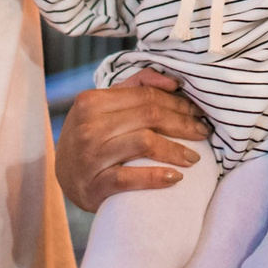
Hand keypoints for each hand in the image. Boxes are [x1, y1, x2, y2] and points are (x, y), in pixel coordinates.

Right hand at [54, 70, 210, 212]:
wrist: (64, 177)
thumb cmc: (92, 136)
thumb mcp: (104, 106)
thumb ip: (136, 86)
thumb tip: (173, 81)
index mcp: (92, 101)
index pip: (146, 96)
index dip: (177, 104)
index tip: (197, 113)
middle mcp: (88, 126)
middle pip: (149, 116)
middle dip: (183, 124)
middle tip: (203, 133)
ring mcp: (90, 156)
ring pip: (144, 143)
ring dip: (176, 150)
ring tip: (194, 158)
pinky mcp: (94, 185)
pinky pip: (130, 178)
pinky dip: (156, 177)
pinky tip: (176, 177)